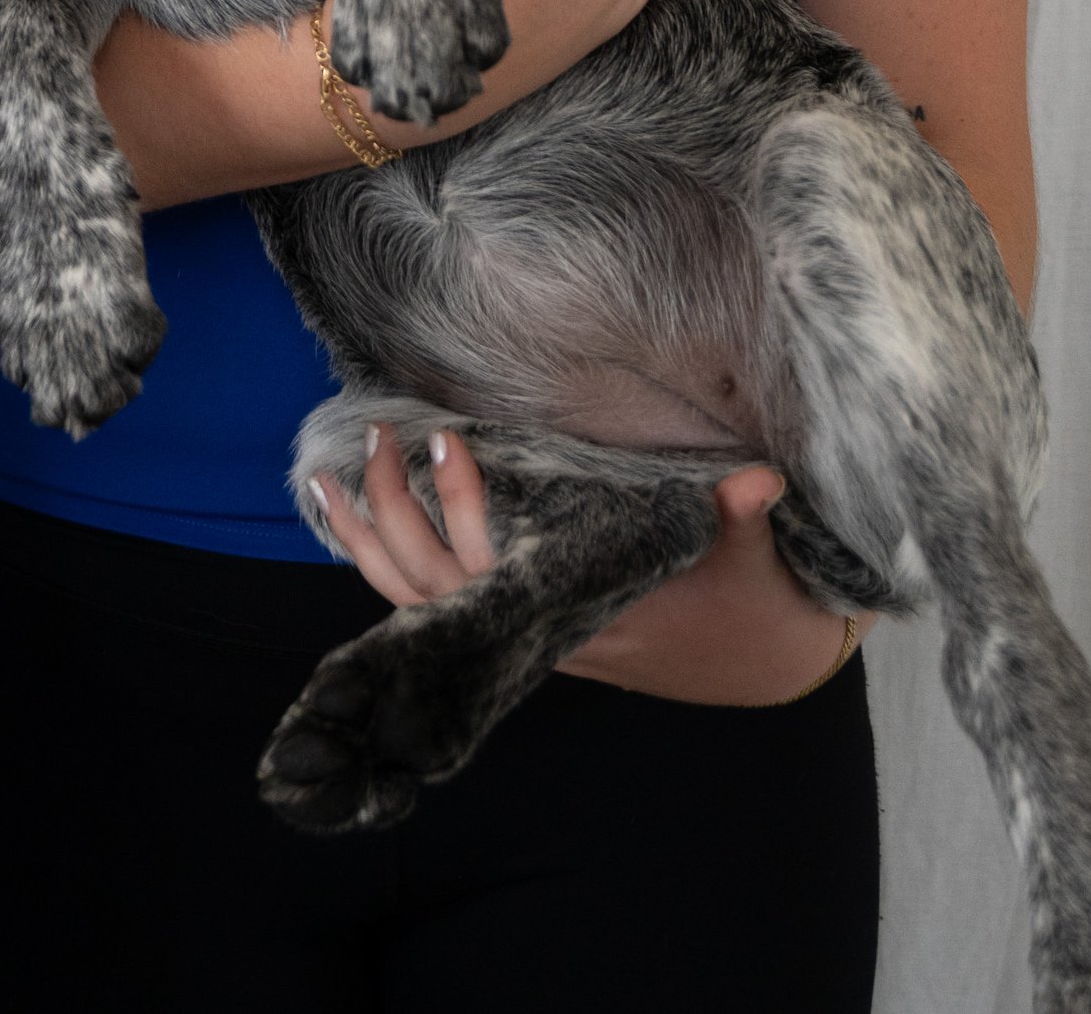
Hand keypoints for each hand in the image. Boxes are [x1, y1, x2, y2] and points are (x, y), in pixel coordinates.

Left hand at [315, 424, 859, 705]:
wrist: (745, 657)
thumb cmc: (738, 596)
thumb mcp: (742, 557)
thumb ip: (736, 516)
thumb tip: (761, 481)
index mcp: (585, 606)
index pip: (503, 567)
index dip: (466, 506)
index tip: (444, 438)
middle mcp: (536, 630)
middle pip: (439, 584)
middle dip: (398, 512)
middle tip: (379, 433)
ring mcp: (515, 633)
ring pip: (416, 602)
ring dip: (367, 541)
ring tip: (329, 474)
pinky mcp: (505, 623)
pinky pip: (423, 603)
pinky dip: (376, 563)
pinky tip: (343, 514)